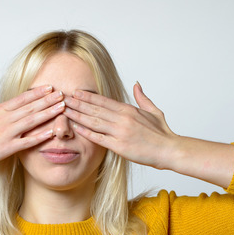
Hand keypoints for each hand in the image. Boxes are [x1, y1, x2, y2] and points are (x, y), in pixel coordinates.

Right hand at [0, 83, 64, 168]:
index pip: (22, 98)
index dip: (37, 93)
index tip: (50, 88)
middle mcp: (5, 119)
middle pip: (31, 107)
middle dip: (48, 100)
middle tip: (64, 94)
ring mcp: (7, 133)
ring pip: (32, 121)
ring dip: (48, 113)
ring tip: (62, 107)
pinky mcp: (7, 147)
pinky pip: (27, 141)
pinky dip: (40, 136)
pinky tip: (52, 131)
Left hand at [63, 82, 177, 168]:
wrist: (170, 150)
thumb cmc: (162, 133)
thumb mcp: (154, 111)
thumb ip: (142, 97)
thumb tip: (136, 84)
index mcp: (129, 110)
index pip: (103, 101)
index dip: (88, 97)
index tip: (76, 92)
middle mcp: (122, 119)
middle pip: (95, 110)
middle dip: (78, 104)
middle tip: (64, 99)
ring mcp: (120, 132)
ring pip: (94, 122)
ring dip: (78, 115)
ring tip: (65, 111)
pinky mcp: (119, 146)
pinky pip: (98, 138)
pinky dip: (86, 132)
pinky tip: (75, 127)